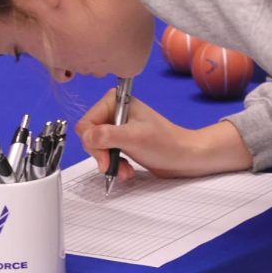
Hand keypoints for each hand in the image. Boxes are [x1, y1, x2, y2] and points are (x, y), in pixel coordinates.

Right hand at [75, 92, 252, 180]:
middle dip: (102, 155)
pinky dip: (114, 165)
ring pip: (96, 147)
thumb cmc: (166, 143)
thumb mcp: (134, 138)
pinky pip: (106, 153)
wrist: (185, 157)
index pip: (86, 123)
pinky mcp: (122, 140)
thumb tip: (86, 137)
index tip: (105, 159)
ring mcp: (117, 126)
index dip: (92, 144)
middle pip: (89, 136)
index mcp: (114, 101)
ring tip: (124, 171)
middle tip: (113, 167)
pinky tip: (126, 170)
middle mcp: (114, 111)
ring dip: (109, 163)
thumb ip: (107, 136)